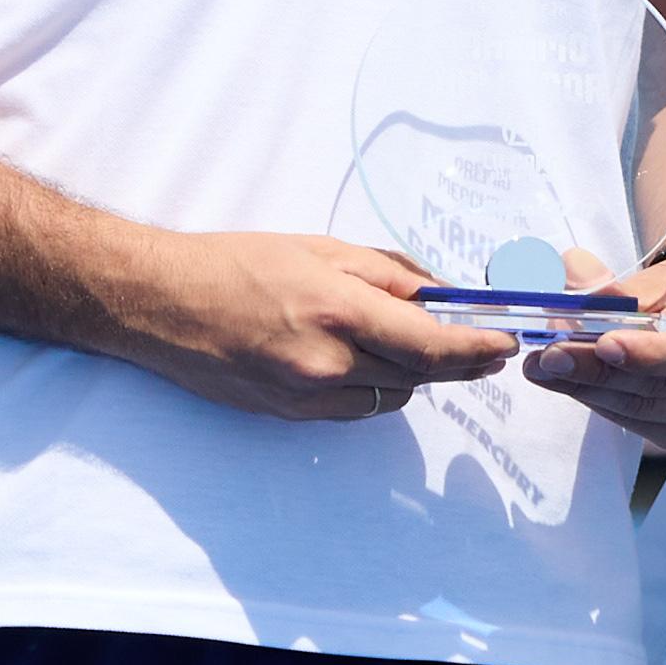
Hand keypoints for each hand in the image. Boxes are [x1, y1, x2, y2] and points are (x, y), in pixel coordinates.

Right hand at [100, 231, 512, 422]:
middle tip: (478, 344)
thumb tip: (438, 293)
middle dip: (453, 360)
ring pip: (391, 395)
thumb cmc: (235, 264)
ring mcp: (306, 396)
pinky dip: (372, 387)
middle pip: (420, 375)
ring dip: (409, 373)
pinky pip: (356, 409)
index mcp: (339, 310)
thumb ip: (386, 274)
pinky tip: (360, 360)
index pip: (432, 345)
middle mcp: (327, 362)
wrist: (161, 304)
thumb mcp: (319, 249)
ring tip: (400, 341)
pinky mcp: (289, 415)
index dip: (477, 350)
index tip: (505, 346)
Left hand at [525, 241, 665, 453]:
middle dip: (596, 372)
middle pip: (660, 386)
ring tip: (546, 370)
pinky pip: (642, 426)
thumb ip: (616, 287)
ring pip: (644, 411)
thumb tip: (568, 273)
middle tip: (547, 358)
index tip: (602, 344)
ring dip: (589, 391)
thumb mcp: (661, 278)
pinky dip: (604, 405)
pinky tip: (575, 386)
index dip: (647, 353)